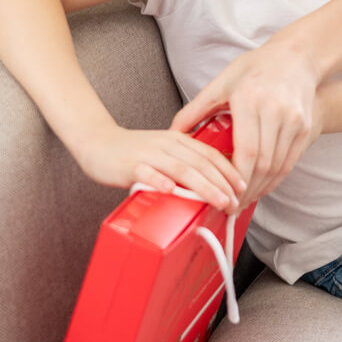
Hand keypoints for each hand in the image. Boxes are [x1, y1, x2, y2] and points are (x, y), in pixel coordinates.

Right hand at [74, 123, 245, 213]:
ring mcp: (149, 154)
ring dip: (203, 186)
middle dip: (222, 184)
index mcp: (179, 140)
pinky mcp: (130, 165)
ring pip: (181, 169)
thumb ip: (185, 162)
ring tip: (218, 201)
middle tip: (235, 201)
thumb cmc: (134, 152)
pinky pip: (147, 173)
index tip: (243, 187)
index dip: (229, 170)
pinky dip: (160, 182)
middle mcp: (168, 144)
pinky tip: (171, 191)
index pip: (210, 154)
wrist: (97, 142)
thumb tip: (212, 184)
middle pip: (201, 163)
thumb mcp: (165, 151)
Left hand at [172, 39, 324, 208]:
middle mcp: (275, 110)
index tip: (222, 196)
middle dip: (245, 190)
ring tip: (242, 200)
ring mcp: (294, 119)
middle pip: (262, 163)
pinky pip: (290, 162)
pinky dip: (275, 180)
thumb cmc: (255, 68)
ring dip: (260, 189)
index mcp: (250, 99)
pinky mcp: (305, 126)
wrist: (297, 56)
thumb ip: (196, 108)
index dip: (234, 179)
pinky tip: (262, 187)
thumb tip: (172, 132)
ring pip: (277, 166)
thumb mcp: (223, 82)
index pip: (246, 151)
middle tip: (230, 206)